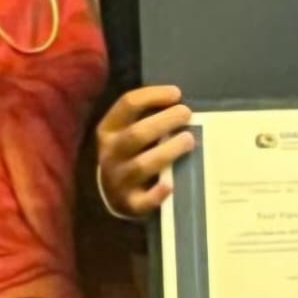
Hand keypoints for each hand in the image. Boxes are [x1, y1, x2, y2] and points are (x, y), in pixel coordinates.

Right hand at [97, 85, 194, 216]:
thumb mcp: (128, 128)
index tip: (177, 93)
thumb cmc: (130, 150)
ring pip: (141, 166)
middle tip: (186, 114)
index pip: (127, 104)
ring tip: (188, 140)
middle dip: (164, 122)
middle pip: (136, 134)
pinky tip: (170, 185)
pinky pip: (142, 201)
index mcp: (109, 128)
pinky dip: (157, 195)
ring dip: (167, 151)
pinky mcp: (129, 204)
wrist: (111, 191)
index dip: (153, 96)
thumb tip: (180, 103)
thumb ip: (147, 115)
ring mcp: (118, 180)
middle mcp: (110, 153)